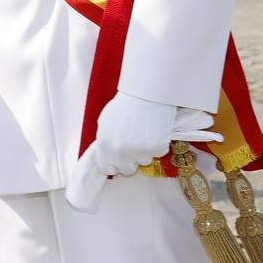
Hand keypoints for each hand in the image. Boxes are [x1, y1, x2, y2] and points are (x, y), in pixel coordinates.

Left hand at [65, 95, 221, 212]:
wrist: (146, 94)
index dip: (114, 163)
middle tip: (135, 142)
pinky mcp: (155, 149)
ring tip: (145, 131)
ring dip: (145, 151)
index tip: (120, 158)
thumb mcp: (106, 122)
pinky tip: (155, 130)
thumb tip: (106, 154)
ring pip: (143, 161)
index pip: (107, 168)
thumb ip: (105, 141)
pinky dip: (158, 144)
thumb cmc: (126, 105)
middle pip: (126, 169)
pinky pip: (158, 153)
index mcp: (104, 145)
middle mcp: (119, 152)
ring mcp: (137, 152)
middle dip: (131, 159)